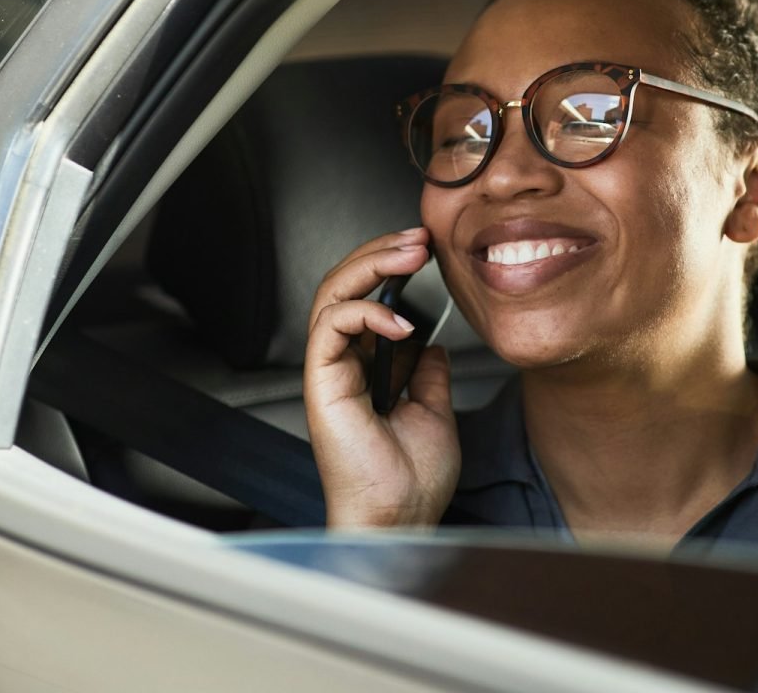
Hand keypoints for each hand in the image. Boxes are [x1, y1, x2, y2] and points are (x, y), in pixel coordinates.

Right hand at [304, 227, 460, 528]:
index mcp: (366, 368)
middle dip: (380, 253)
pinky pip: (332, 325)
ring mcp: (331, 370)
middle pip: (345, 285)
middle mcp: (344, 364)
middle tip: (418, 239)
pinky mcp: (323, 382)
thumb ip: (429, 375)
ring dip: (371, 265)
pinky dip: (365, 312)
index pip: (366, 297)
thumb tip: (434, 345)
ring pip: (333, 294)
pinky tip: (401, 321)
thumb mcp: (434, 412)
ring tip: (409, 255)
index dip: (391, 267)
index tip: (427, 249)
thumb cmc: (411, 482)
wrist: (401, 519)